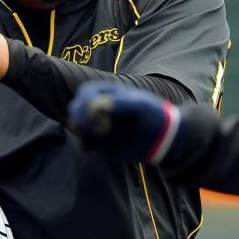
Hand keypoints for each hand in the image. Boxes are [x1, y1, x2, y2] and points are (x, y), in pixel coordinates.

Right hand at [67, 81, 182, 162]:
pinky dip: (87, 144)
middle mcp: (98, 108)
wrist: (163, 137)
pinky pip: (85, 144)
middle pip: (75, 108)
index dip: (85, 100)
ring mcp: (98, 126)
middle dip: (80, 116)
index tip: (96, 111)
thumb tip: (97, 106)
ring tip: (100, 134)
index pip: (85, 92)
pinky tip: (100, 146)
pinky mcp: (100, 143)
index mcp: (107, 93)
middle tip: (93, 126)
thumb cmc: (153, 114)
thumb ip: (120, 103)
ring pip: (77, 126)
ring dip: (82, 130)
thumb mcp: (141, 106)